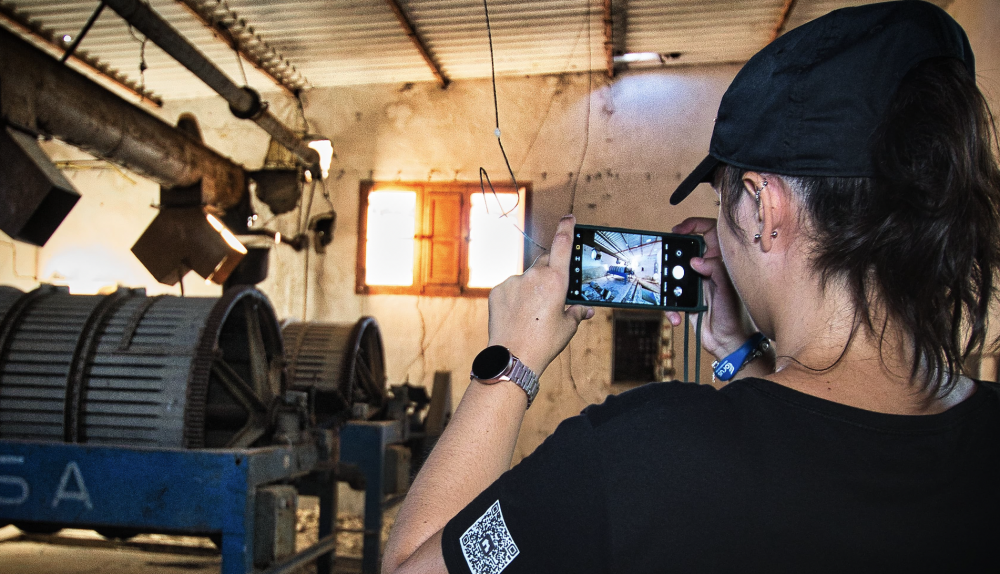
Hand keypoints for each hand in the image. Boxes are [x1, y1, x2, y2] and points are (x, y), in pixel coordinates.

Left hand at [486, 215, 594, 374]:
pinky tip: (517, 315)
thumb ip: (575, 312)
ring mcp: (513, 282)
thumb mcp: (567, 327)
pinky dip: (516, 297)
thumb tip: (584, 310)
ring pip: (527, 278)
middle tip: (553, 292)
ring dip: (531, 288)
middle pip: (545, 262)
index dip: (567, 228)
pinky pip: (511, 288)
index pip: (562, 245)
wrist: (513, 357)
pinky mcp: (498, 290)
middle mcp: (534, 276)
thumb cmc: (544, 342)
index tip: (569, 217)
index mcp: (556, 281)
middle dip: (551, 271)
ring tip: (531, 314)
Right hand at [665, 217, 755, 359]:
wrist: (729, 344)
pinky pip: (671, 298)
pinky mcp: (686, 300)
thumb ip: (716, 270)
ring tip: (672, 295)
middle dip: (673, 254)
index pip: (710, 233)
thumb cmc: (738, 318)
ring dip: (668, 285)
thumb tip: (696, 260)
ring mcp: (696, 285)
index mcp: (722, 262)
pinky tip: (677, 316)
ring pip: (675, 274)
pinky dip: (670, 308)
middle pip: (686, 251)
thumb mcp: (729, 291)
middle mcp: (708, 270)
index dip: (695, 226)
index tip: (680, 230)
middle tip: (664, 258)